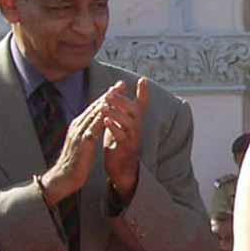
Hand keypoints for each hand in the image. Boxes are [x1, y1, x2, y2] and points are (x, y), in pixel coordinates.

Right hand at [38, 92, 113, 206]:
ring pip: (94, 115)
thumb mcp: (82, 145)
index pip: (95, 108)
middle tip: (121, 83)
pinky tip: (110, 114)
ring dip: (107, 103)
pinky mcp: (83, 143)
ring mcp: (79, 133)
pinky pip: (93, 129)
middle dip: (109, 94)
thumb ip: (87, 135)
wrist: (63, 178)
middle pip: (96, 107)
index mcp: (79, 126)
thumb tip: (93, 128)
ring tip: (118, 93)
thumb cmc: (75, 164)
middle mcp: (78, 126)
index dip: (107, 97)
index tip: (118, 87)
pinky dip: (101, 120)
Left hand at [103, 78, 149, 200]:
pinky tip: (105, 121)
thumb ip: (120, 112)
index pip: (142, 106)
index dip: (144, 94)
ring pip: (129, 123)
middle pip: (135, 112)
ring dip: (117, 113)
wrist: (121, 171)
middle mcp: (137, 130)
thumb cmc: (119, 147)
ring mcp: (133, 140)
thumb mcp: (121, 127)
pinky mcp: (126, 150)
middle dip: (123, 100)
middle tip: (110, 92)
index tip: (143, 80)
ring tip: (105, 105)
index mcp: (135, 123)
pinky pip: (122, 137)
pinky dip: (114, 128)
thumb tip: (115, 94)